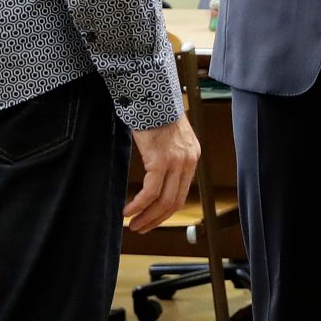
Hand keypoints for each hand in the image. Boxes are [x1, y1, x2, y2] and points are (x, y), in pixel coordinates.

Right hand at [124, 116, 198, 233]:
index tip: (152, 218)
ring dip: (147, 217)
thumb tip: (156, 173)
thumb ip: (168, 155)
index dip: (166, 210)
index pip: (182, 192)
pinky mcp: (161, 161)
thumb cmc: (154, 112)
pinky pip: (150, 192)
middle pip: (174, 202)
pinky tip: (128, 211)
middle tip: (141, 228)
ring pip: (163, 201)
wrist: (151, 93)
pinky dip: (138, 205)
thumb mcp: (168, 136)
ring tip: (133, 225)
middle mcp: (188, 161)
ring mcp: (176, 162)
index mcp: (192, 156)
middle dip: (156, 219)